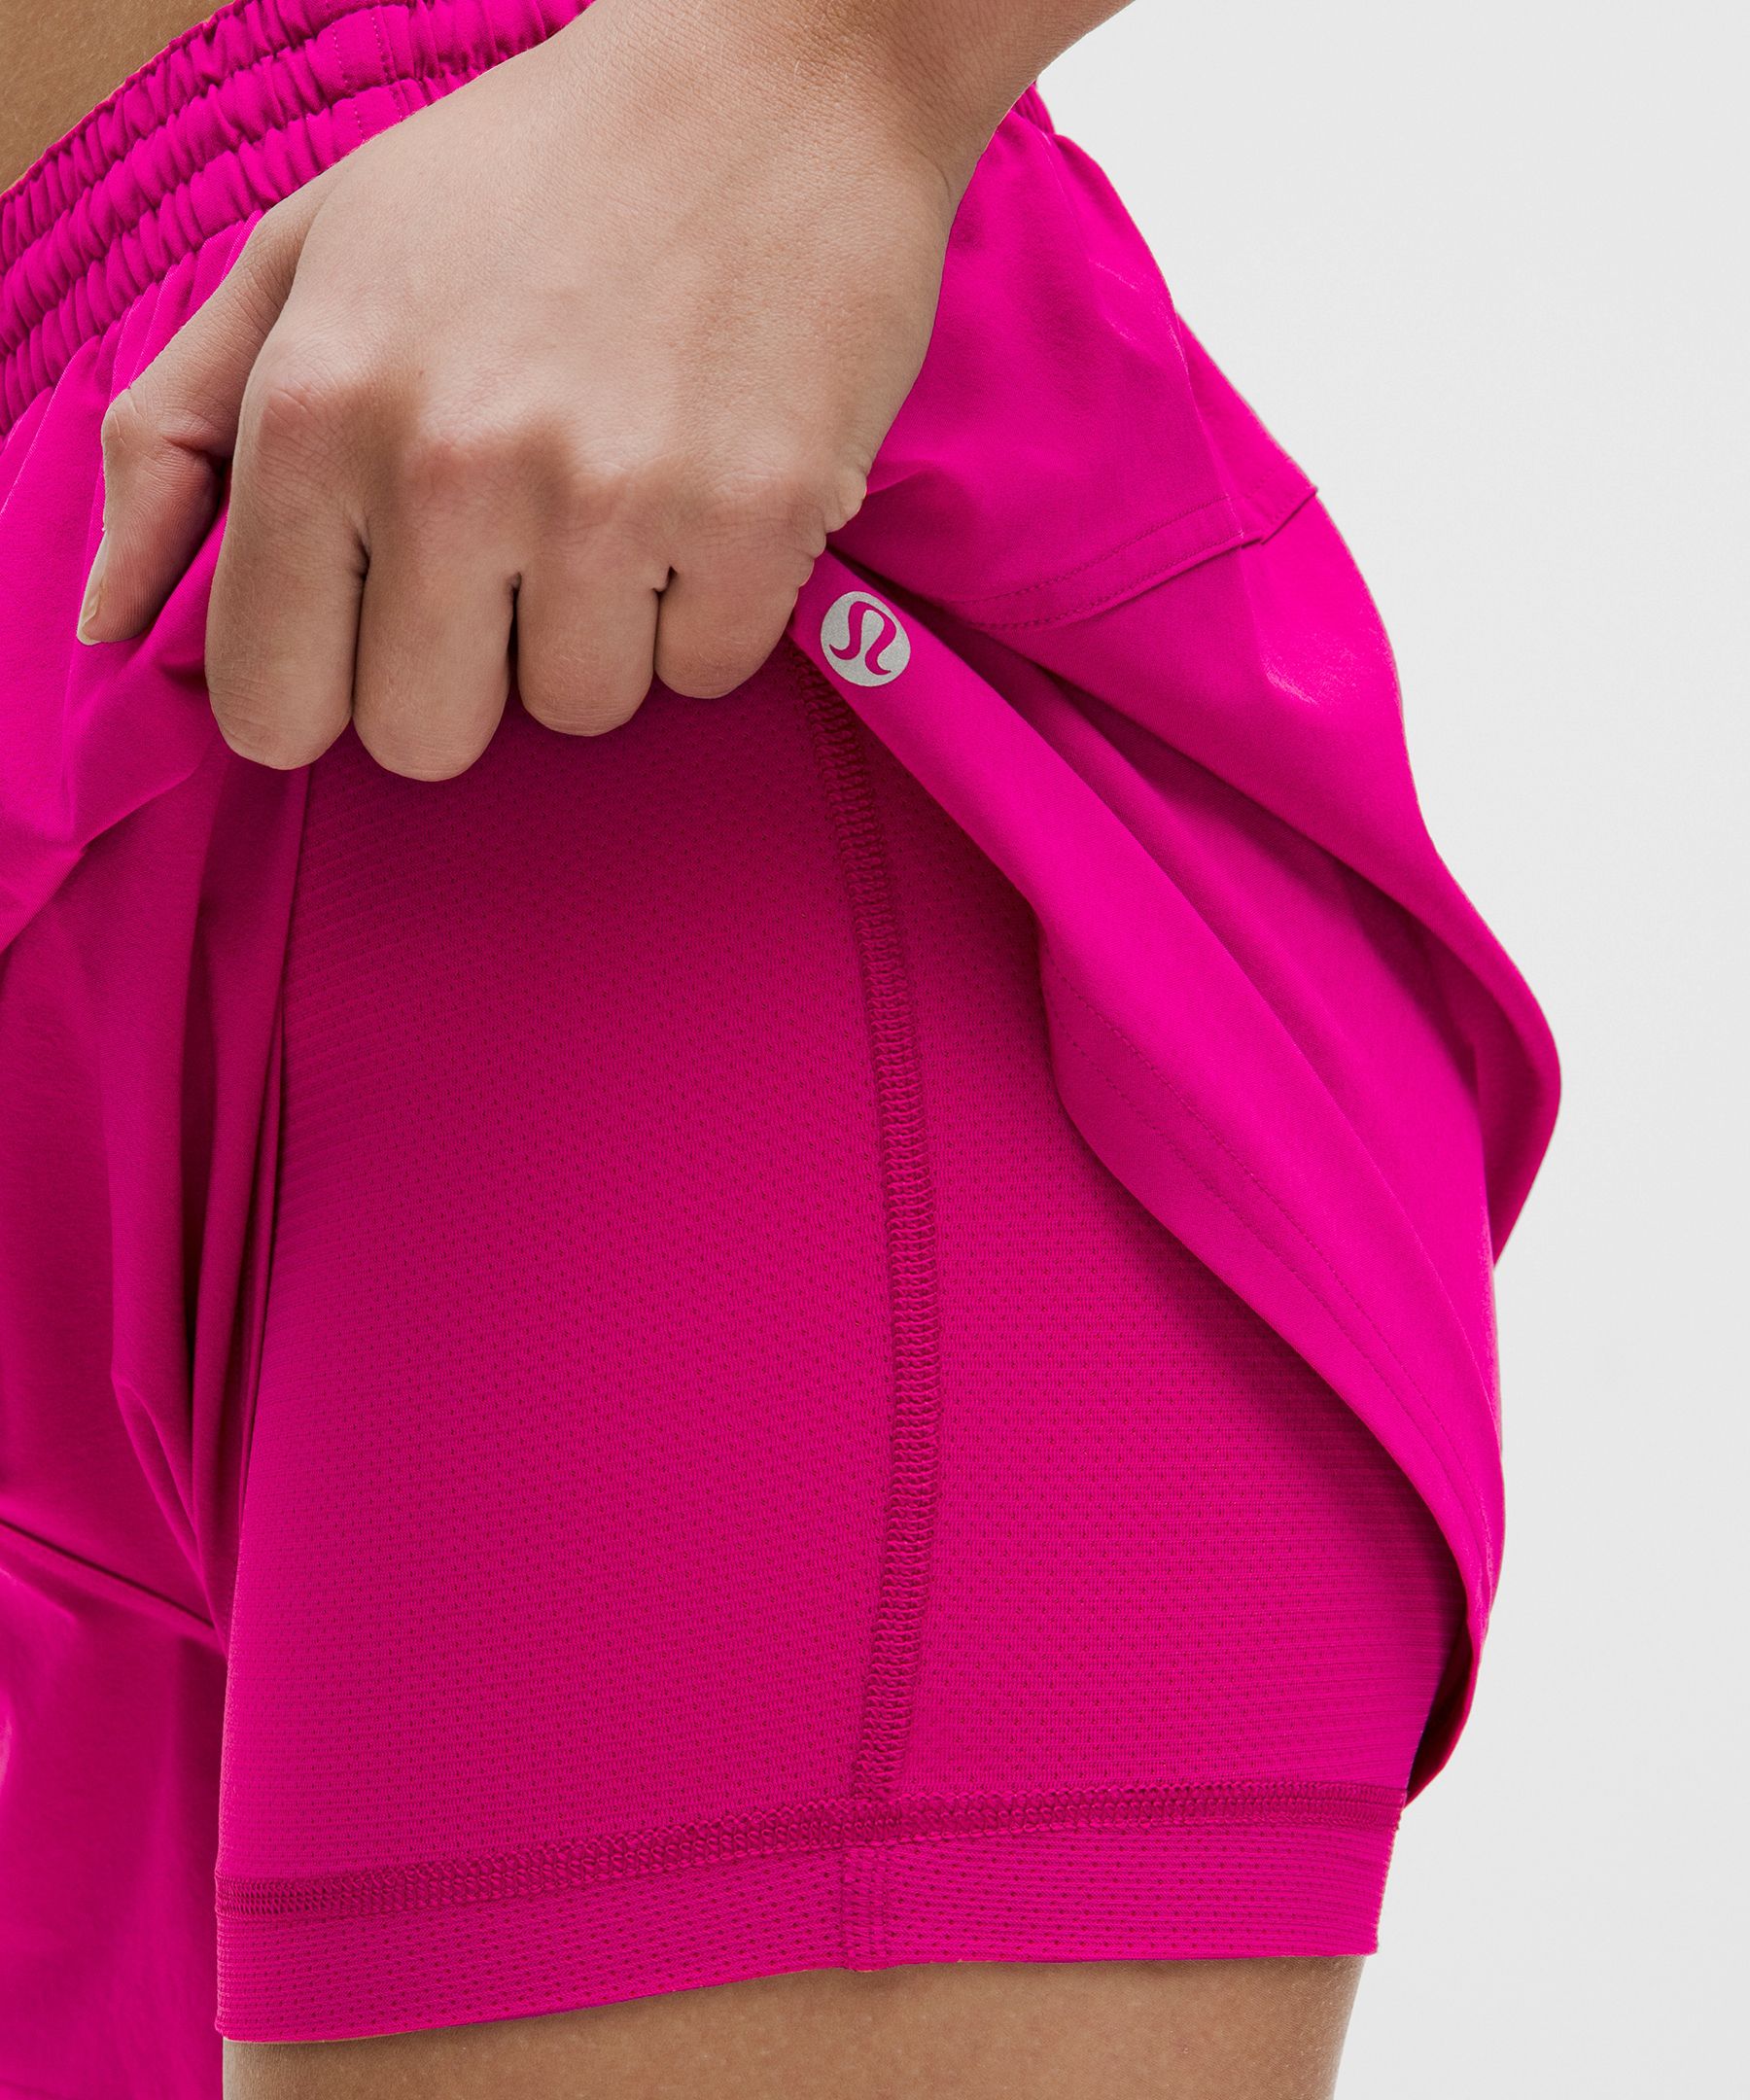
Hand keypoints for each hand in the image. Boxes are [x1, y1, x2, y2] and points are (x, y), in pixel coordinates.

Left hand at [75, 0, 971, 777]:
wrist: (780, 86)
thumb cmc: (527, 178)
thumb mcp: (306, 256)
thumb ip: (181, 438)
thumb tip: (107, 623)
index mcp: (317, 408)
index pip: (273, 706)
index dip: (322, 688)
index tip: (368, 633)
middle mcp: (453, 468)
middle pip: (426, 739)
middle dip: (466, 669)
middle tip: (512, 548)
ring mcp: (613, 501)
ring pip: (579, 712)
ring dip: (597, 631)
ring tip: (620, 491)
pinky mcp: (760, 523)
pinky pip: (704, 673)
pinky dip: (708, 606)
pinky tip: (705, 489)